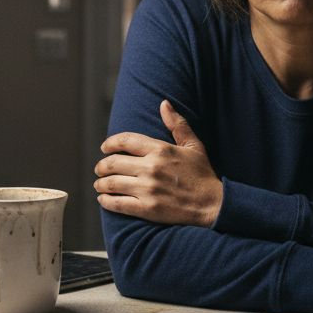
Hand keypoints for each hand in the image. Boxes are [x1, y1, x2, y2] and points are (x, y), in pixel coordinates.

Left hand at [94, 100, 222, 226]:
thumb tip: (164, 103)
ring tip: (99, 184)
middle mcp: (151, 168)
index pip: (125, 141)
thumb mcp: (193, 145)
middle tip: (99, 169)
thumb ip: (177, 124)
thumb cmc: (203, 174)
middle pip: (113, 163)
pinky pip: (118, 204)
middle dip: (101, 166)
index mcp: (161, 150)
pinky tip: (103, 199)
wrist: (213, 205)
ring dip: (101, 183)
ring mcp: (148, 189)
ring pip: (112, 183)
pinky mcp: (147, 209)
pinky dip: (106, 201)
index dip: (110, 143)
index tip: (104, 147)